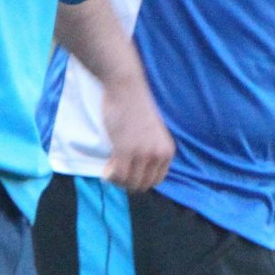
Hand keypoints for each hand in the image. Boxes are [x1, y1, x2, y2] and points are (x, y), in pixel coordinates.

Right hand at [102, 72, 174, 191]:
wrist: (126, 89)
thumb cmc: (136, 109)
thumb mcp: (153, 134)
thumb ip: (151, 151)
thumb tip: (139, 172)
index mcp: (167, 151)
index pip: (156, 181)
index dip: (140, 180)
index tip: (129, 172)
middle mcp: (158, 154)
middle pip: (142, 185)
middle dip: (127, 182)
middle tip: (116, 170)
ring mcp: (143, 153)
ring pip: (129, 183)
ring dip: (117, 180)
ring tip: (110, 167)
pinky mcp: (125, 150)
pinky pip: (117, 175)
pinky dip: (109, 176)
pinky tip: (106, 167)